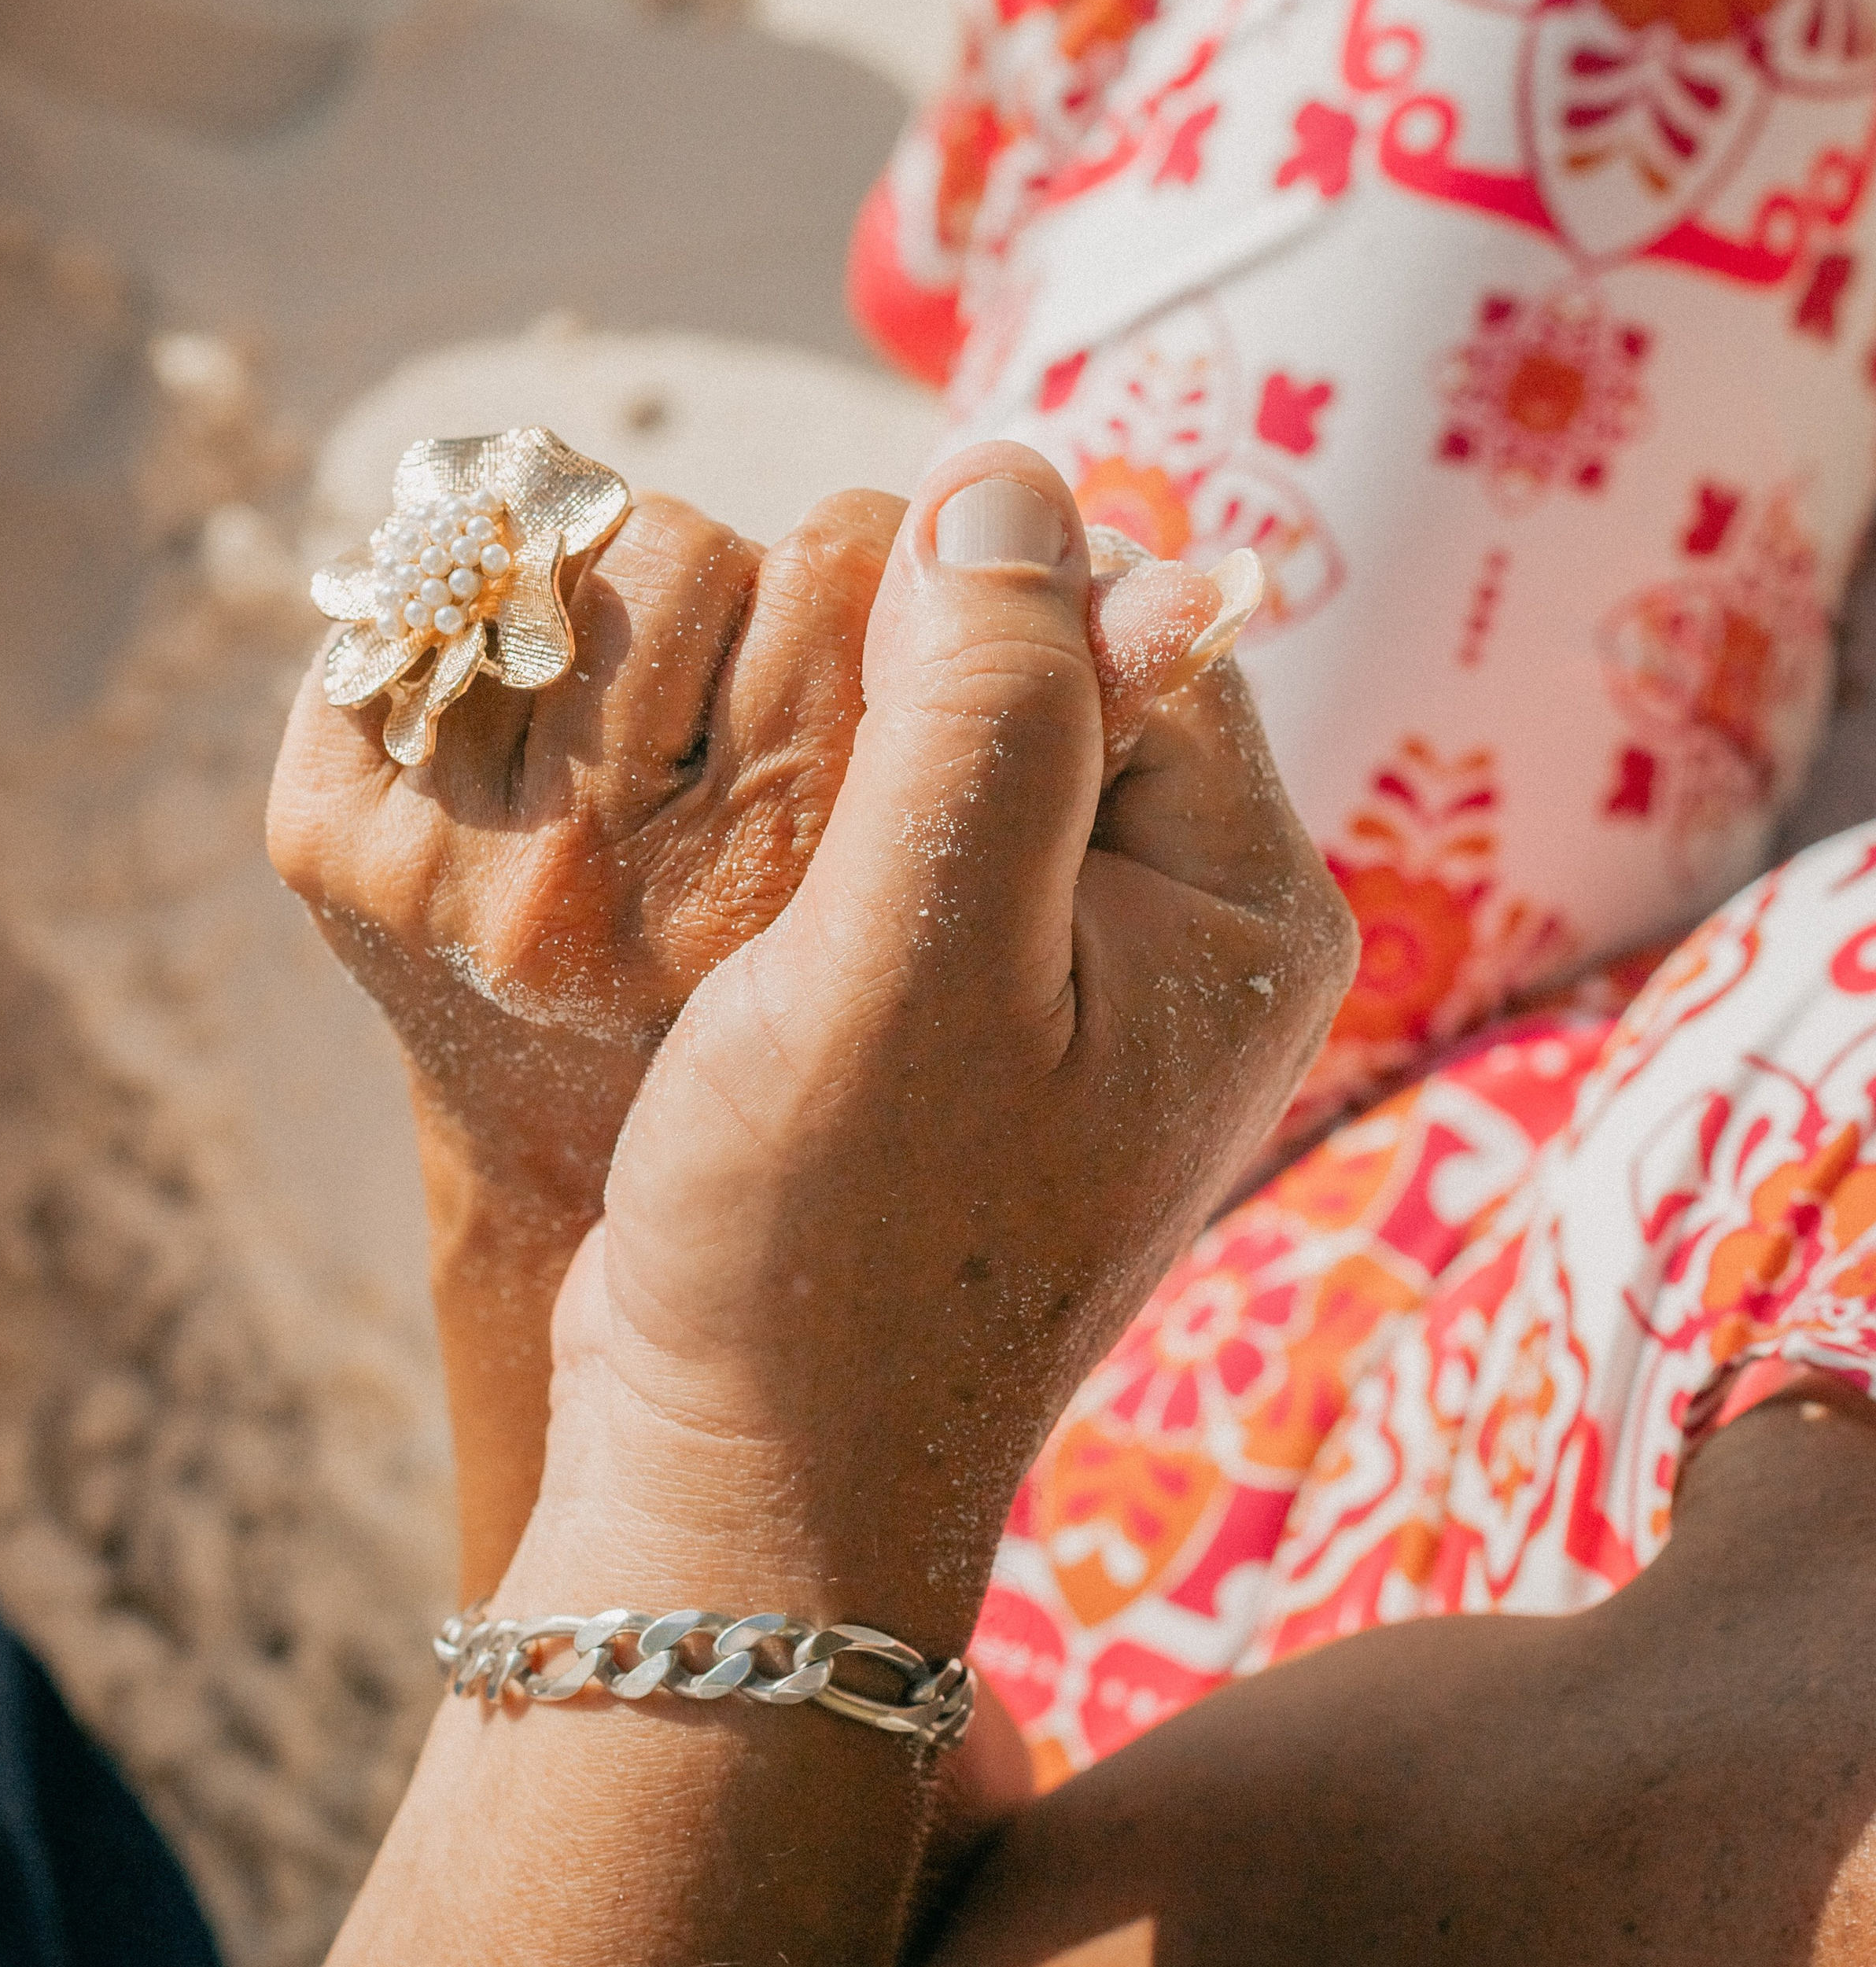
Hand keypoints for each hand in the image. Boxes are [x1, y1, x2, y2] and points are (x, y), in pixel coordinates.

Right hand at [511, 443, 1353, 1651]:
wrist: (742, 1489)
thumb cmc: (832, 1238)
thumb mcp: (919, 947)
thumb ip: (988, 699)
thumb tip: (1009, 476)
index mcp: (1241, 906)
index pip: (1136, 623)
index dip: (967, 616)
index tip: (831, 720)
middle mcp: (1183, 939)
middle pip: (1041, 677)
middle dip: (887, 697)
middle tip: (784, 841)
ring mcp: (1074, 993)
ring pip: (944, 758)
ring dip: (821, 770)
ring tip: (746, 902)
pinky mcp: (959, 1037)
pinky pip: (889, 861)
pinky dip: (796, 854)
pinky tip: (725, 929)